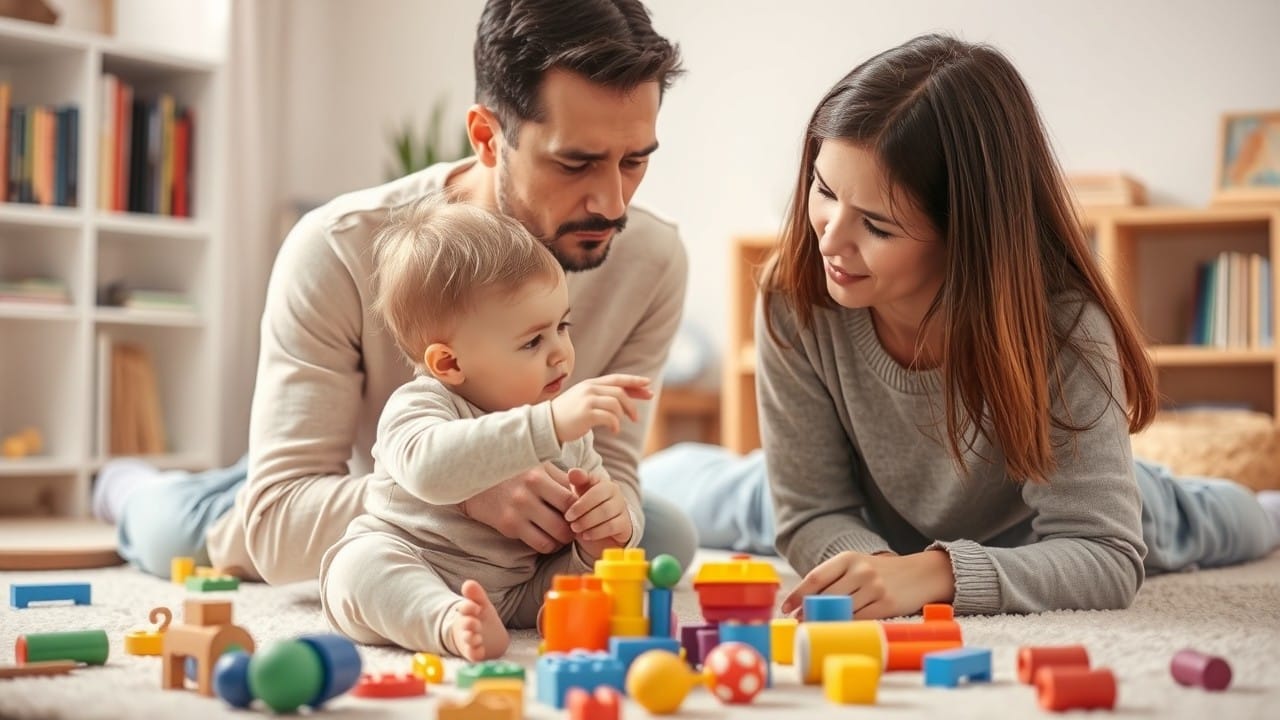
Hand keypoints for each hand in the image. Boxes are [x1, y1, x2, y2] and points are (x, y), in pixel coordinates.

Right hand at [461, 462, 575, 553]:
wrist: (471, 478)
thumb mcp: (535, 465)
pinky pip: (539, 544)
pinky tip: (548, 539)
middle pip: (567, 520)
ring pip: (555, 536)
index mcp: (539, 474)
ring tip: (563, 535)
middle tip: (576, 528)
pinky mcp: (508, 525)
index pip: (572, 499)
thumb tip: (585, 490)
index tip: (583, 511)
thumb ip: (559, 477)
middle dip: (575, 528)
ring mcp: (518, 510)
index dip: (582, 509)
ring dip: (563, 539)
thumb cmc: (511, 471)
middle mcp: (529, 493)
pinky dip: (548, 545)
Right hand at [550, 374, 652, 442]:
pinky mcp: (586, 413)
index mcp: (591, 384)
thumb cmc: (567, 414)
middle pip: (620, 392)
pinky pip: (610, 417)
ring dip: (623, 416)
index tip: (648, 385)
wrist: (546, 424)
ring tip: (618, 426)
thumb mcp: (584, 399)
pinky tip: (614, 431)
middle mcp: (590, 389)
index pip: (617, 379)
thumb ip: (600, 396)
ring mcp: (588, 400)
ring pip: (616, 404)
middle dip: (633, 403)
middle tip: (636, 418)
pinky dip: (616, 425)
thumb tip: (624, 398)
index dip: (634, 381)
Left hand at [565, 467, 632, 559]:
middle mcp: (616, 493)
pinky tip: (586, 535)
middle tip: (569, 520)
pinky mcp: (625, 524)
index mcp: (604, 483)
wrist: (600, 530)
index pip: (594, 487)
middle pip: (599, 499)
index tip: (567, 513)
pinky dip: (596, 532)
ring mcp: (622, 508)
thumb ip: (577, 482)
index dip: (580, 502)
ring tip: (575, 528)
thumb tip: (573, 471)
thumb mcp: (579, 494)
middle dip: (582, 511)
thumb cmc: (586, 508)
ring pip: (606, 513)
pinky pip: (611, 526)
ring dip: (587, 522)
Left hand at [778, 550, 955, 619]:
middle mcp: (861, 570)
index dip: (798, 595)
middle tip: (798, 623)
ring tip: (815, 627)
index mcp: (848, 558)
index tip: (785, 608)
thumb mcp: (857, 566)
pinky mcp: (887, 605)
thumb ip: (834, 579)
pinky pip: (859, 620)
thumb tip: (804, 603)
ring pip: (841, 610)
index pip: (815, 577)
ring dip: (826, 621)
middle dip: (809, 612)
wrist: (920, 574)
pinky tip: (839, 629)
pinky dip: (846, 626)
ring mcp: (875, 588)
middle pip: (826, 596)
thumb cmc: (881, 572)